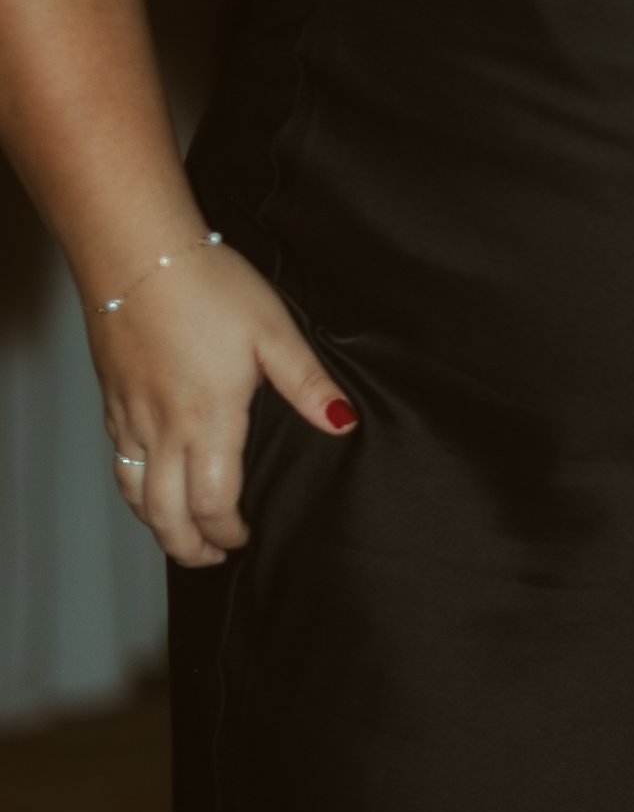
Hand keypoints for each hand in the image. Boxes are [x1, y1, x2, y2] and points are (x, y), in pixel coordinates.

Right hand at [89, 241, 355, 568]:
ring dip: (158, 524)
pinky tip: (149, 485)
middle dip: (189, 547)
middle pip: (166, 515)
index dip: (229, 532)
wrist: (138, 254)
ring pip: (135, 494)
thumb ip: (308, 384)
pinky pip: (118, 462)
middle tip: (213, 557)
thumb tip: (343, 423)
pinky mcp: (112, 399)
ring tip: (182, 535)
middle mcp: (163, 429)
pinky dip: (134, 489)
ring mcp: (131, 417)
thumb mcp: (275, 330)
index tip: (245, 538)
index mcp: (209, 420)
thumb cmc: (209, 287)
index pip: (213, 503)